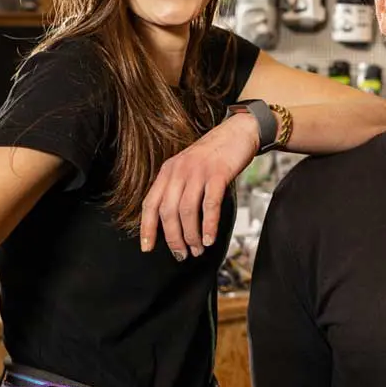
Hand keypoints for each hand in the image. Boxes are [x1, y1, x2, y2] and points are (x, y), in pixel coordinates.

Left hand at [140, 113, 259, 258]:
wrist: (238, 132)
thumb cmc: (215, 154)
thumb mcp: (189, 167)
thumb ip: (179, 188)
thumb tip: (175, 222)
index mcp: (168, 171)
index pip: (150, 203)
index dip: (147, 228)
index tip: (147, 248)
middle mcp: (179, 171)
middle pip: (168, 212)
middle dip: (173, 238)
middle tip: (182, 254)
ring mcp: (198, 172)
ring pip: (187, 211)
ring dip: (191, 235)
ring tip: (197, 250)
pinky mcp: (218, 174)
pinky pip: (210, 204)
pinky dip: (209, 225)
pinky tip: (210, 239)